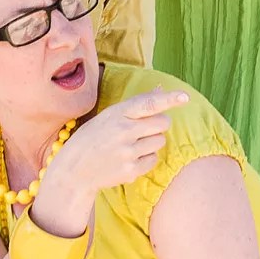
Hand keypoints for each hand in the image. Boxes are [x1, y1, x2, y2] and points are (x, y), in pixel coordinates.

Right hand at [37, 88, 187, 211]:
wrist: (74, 169)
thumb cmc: (93, 138)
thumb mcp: (109, 116)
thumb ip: (136, 104)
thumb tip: (160, 88)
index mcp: (116, 114)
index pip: (148, 104)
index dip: (169, 99)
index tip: (185, 97)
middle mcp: (123, 131)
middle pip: (162, 123)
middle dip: (159, 124)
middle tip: (145, 128)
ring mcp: (127, 152)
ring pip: (160, 141)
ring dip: (152, 142)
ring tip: (132, 145)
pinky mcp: (131, 170)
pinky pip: (153, 159)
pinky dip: (146, 158)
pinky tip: (129, 158)